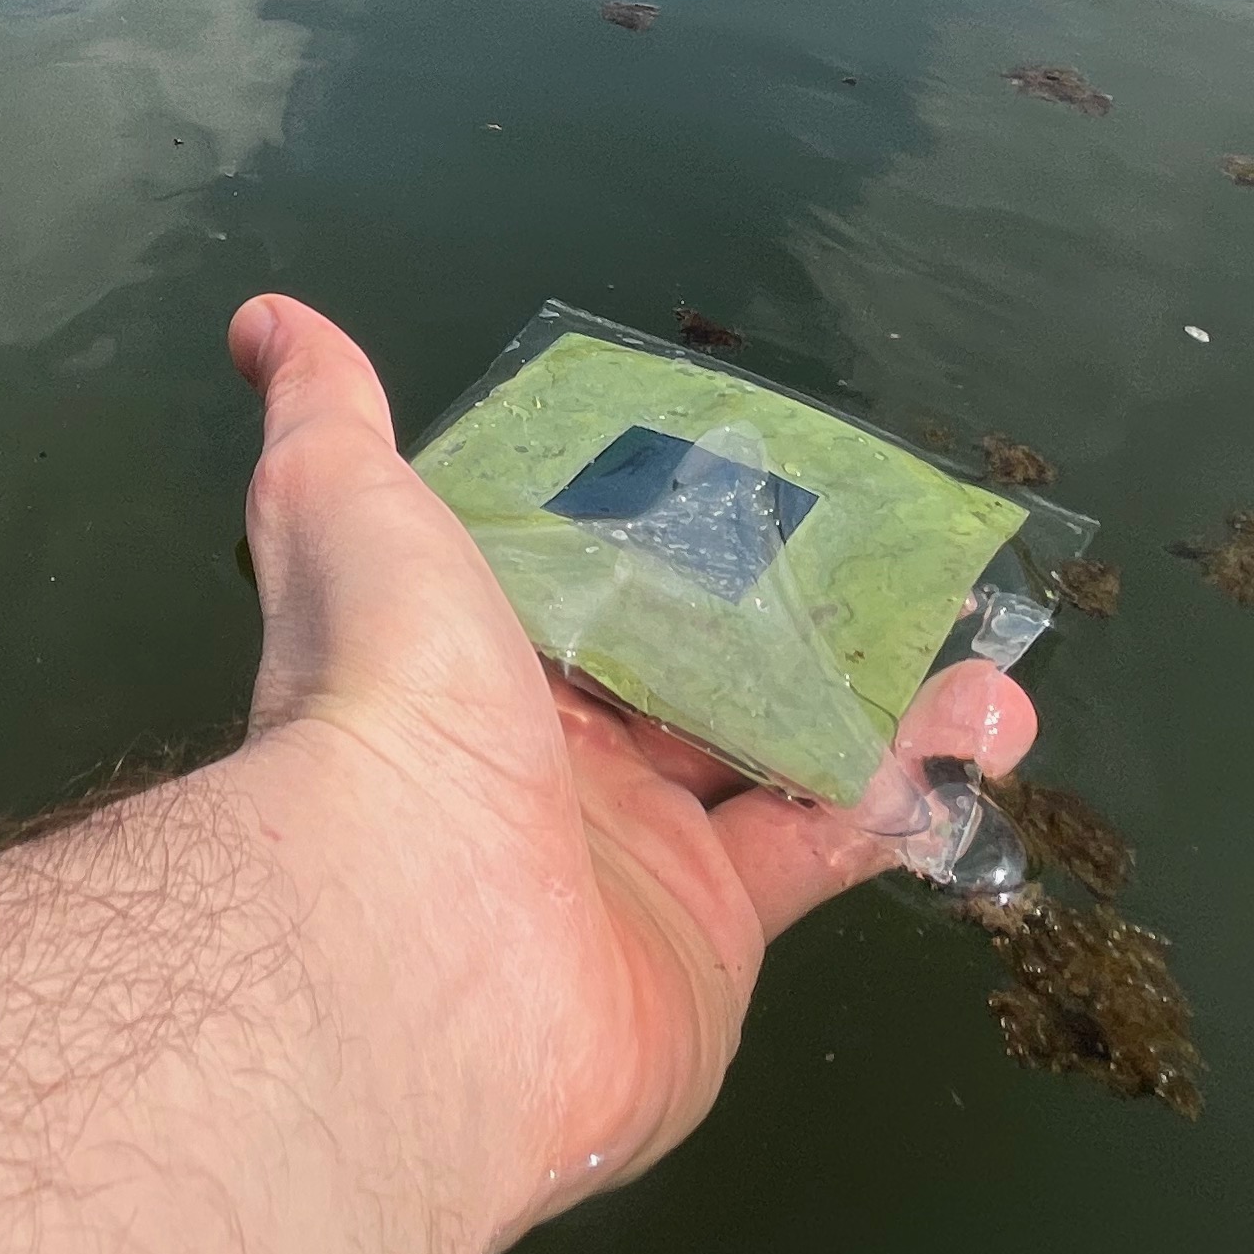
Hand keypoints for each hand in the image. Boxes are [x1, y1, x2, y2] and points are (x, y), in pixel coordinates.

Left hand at [220, 293, 1036, 1253]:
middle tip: (909, 557)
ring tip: (986, 657)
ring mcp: (636, 848)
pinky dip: (908, 792)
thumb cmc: (388, 694)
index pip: (590, 572)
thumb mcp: (344, 503)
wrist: (426, 935)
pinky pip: (825, 845)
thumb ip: (328, 412)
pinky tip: (984, 731)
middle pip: (703, 663)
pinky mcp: (714, 929)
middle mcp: (553, 754)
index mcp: (473, 652)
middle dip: (808, 615)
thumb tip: (268, 318)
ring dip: (893, 698)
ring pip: (786, 748)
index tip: (773, 473)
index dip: (679, 525)